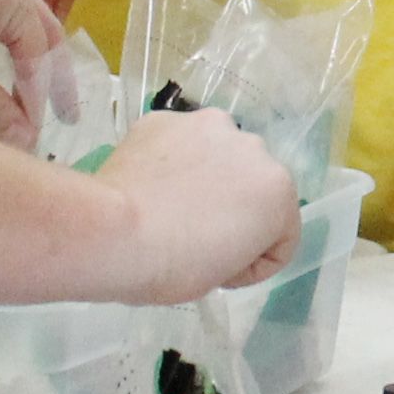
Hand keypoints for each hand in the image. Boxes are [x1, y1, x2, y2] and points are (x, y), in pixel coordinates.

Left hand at [0, 0, 62, 145]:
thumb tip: (26, 141)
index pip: (38, 58)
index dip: (38, 100)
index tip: (36, 137)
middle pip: (44, 34)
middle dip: (53, 77)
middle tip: (64, 116)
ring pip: (23, 22)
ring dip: (30, 59)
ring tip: (34, 94)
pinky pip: (2, 11)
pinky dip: (8, 41)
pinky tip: (0, 61)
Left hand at [94, 106, 302, 297]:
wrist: (112, 235)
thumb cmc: (173, 267)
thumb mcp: (222, 276)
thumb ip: (239, 244)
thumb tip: (220, 232)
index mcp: (277, 190)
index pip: (282, 232)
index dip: (254, 260)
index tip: (223, 271)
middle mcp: (253, 147)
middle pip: (250, 185)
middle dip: (232, 207)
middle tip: (195, 235)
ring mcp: (207, 126)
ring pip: (216, 155)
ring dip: (204, 175)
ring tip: (168, 204)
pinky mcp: (166, 118)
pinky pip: (177, 144)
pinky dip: (169, 161)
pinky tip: (147, 184)